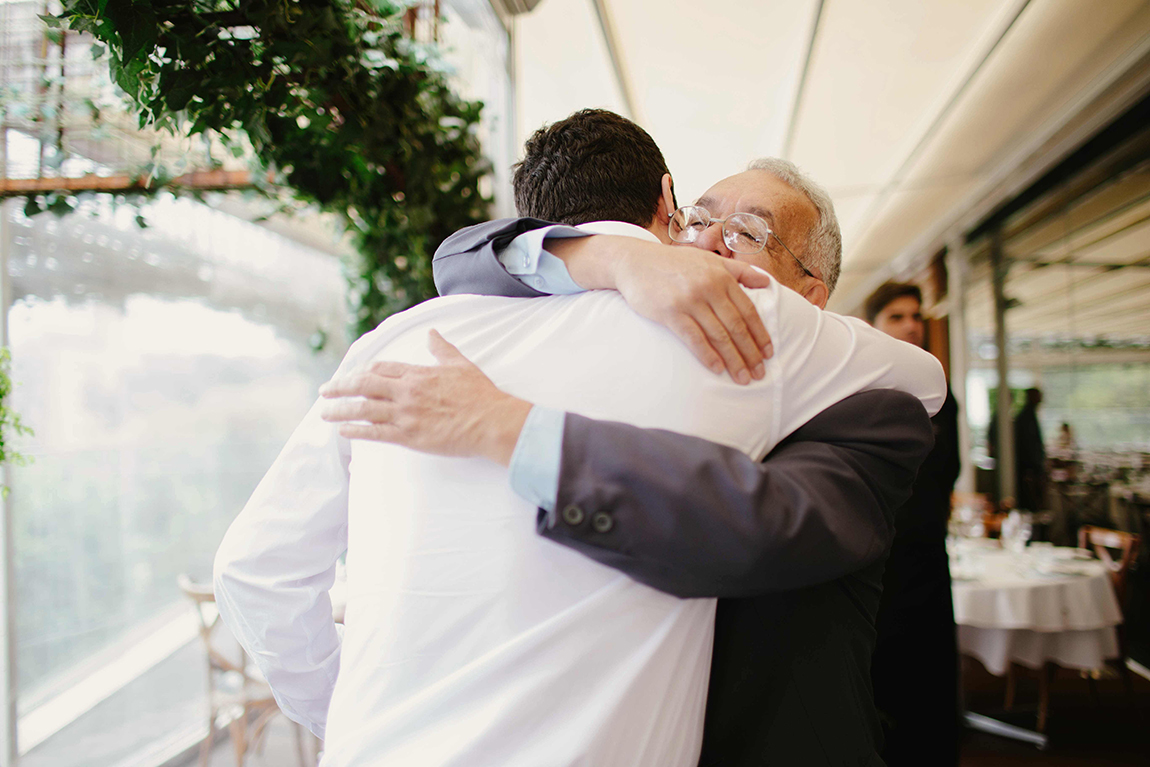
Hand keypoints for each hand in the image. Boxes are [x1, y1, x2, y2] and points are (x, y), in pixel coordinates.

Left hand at [318, 330, 531, 465]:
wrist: (491, 421)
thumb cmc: (480, 395)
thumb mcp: (460, 364)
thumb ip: (442, 349)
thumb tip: (431, 334)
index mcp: (418, 373)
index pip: (380, 368)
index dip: (362, 371)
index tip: (351, 375)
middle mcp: (407, 392)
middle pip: (364, 385)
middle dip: (340, 387)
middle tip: (324, 391)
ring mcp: (406, 414)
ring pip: (364, 409)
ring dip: (340, 410)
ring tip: (324, 413)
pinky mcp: (409, 436)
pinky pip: (375, 433)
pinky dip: (357, 431)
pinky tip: (343, 431)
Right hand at [614, 243, 773, 382]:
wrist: (635, 261)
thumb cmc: (674, 262)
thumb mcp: (709, 259)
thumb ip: (739, 270)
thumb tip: (766, 282)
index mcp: (722, 276)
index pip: (748, 310)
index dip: (760, 334)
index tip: (768, 353)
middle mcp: (709, 287)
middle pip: (736, 326)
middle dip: (750, 353)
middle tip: (759, 373)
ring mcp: (689, 300)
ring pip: (718, 335)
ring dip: (733, 359)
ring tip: (742, 377)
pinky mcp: (670, 312)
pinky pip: (694, 338)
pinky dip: (707, 355)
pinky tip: (717, 368)